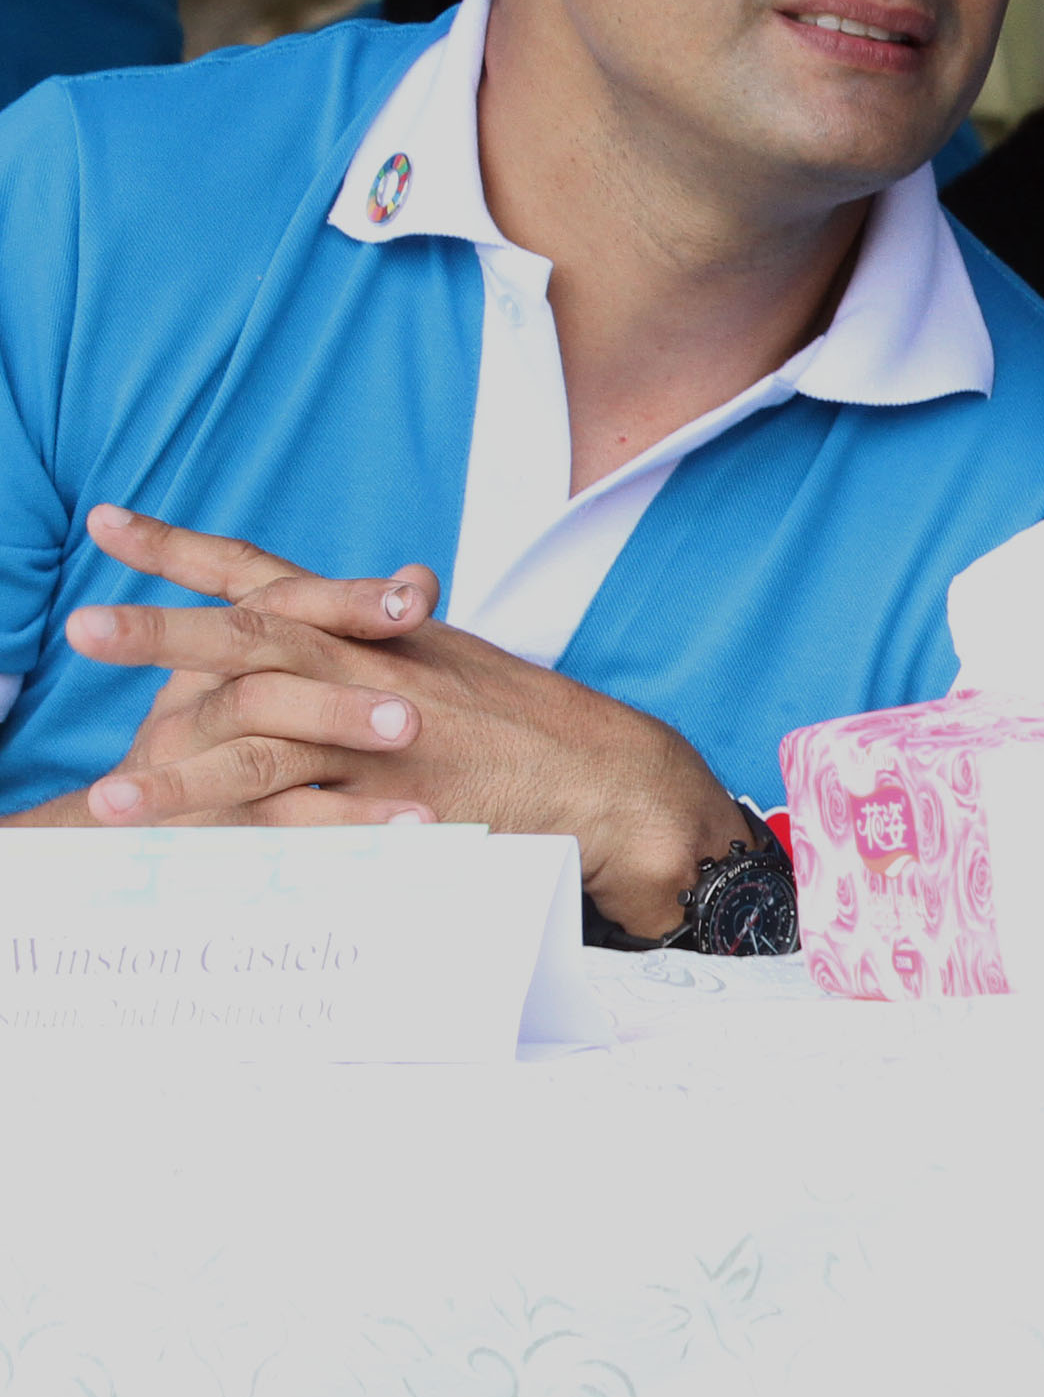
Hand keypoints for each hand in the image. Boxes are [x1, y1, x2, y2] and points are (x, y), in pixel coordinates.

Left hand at [58, 506, 740, 935]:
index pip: (268, 574)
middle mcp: (374, 670)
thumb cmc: (527, 718)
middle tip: (82, 629)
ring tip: (102, 799)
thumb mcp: (448, 657)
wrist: (608, 774)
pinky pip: (311, 832)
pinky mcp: (400, 811)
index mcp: (375, 630)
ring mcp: (385, 741)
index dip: (185, 550)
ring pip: (266, 748)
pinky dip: (251, 852)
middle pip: (254, 642)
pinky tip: (191, 871)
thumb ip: (380, 635)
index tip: (110, 524)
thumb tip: (355, 598)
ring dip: (179, 774)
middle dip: (162, 636)